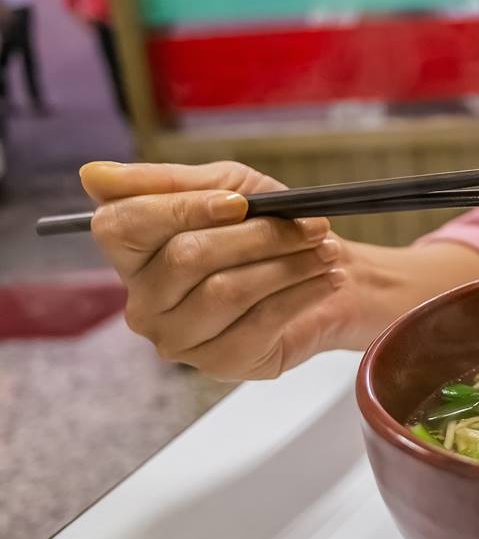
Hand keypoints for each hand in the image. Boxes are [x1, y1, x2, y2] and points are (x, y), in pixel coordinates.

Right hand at [82, 161, 356, 379]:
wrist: (319, 273)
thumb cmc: (264, 227)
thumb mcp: (226, 186)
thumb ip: (168, 181)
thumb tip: (92, 175)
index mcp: (131, 252)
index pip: (123, 225)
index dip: (183, 209)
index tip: (240, 202)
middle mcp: (143, 302)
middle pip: (188, 257)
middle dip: (260, 235)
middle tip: (312, 225)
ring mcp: (177, 338)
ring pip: (228, 290)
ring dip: (290, 264)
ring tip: (326, 250)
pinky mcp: (220, 362)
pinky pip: (261, 321)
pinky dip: (303, 293)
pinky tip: (326, 278)